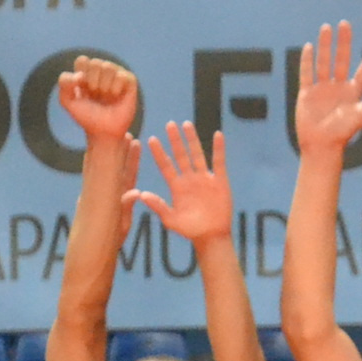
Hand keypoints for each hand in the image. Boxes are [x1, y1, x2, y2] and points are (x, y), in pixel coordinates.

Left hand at [53, 54, 138, 148]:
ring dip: (104, 86)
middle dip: (92, 82)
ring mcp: (117, 74)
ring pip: (108, 66)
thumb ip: (64, 83)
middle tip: (95, 95)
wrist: (103, 132)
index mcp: (87, 72)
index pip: (82, 60)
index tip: (82, 90)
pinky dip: (116, 88)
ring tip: (106, 97)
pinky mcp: (129, 81)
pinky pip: (121, 75)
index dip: (80, 75)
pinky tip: (116, 97)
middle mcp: (102, 71)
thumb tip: (80, 74)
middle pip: (95, 62)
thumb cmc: (87, 116)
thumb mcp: (67, 101)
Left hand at [124, 122, 232, 242]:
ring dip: (192, 140)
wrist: (211, 236)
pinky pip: (219, 162)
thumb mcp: (170, 220)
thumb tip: (141, 195)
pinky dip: (218, 149)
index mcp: (176, 187)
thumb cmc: (189, 230)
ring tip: (187, 124)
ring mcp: (204, 178)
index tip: (151, 139)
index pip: (166, 165)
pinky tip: (217, 134)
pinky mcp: (219, 181)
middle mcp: (189, 179)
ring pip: (197, 154)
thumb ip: (158, 206)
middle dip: (175, 140)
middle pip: (181, 155)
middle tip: (169, 124)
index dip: (159, 153)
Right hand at [292, 22, 361, 160]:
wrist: (321, 146)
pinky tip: (309, 47)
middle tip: (345, 23)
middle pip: (342, 59)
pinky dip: (307, 60)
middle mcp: (338, 86)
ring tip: (326, 28)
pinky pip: (307, 73)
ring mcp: (322, 88)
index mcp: (354, 91)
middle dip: (344, 41)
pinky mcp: (307, 93)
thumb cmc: (343, 133)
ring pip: (324, 62)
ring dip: (325, 45)